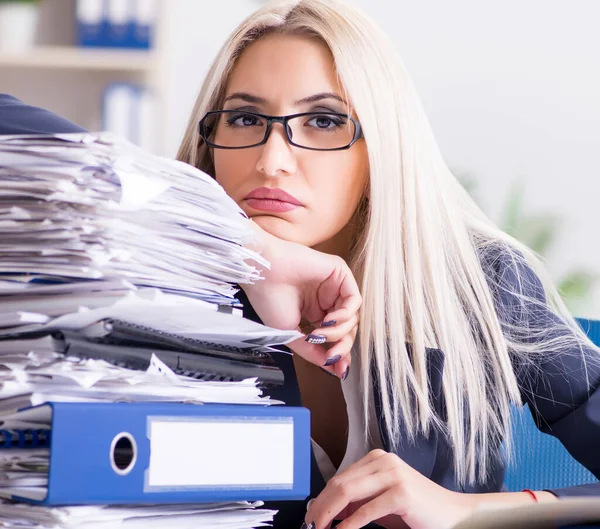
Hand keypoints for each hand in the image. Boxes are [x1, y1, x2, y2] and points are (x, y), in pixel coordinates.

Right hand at [240, 220, 360, 378]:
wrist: (261, 273)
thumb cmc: (268, 298)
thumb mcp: (290, 333)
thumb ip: (311, 351)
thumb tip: (329, 365)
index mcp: (313, 311)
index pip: (335, 335)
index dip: (339, 353)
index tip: (338, 370)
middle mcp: (325, 299)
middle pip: (347, 329)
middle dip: (342, 346)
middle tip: (331, 356)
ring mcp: (333, 286)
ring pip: (352, 317)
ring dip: (339, 332)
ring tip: (319, 334)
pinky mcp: (339, 272)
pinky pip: (354, 300)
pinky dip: (345, 315)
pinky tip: (329, 319)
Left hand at [305, 450, 552, 528]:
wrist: (452, 513)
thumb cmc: (415, 509)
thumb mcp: (380, 501)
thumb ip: (357, 500)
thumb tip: (325, 509)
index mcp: (376, 458)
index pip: (340, 478)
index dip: (321, 498)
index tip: (310, 515)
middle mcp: (383, 461)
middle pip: (340, 483)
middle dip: (320, 506)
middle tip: (310, 524)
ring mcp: (393, 475)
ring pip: (348, 492)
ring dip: (328, 513)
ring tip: (319, 527)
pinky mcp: (401, 493)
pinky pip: (367, 510)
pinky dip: (349, 524)